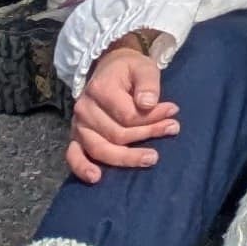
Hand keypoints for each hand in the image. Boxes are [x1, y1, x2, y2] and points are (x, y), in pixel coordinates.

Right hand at [65, 39, 178, 182]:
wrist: (109, 68)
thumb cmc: (129, 70)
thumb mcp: (143, 67)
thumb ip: (148, 84)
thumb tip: (147, 104)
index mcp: (100, 89)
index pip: (128, 114)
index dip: (152, 117)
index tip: (173, 112)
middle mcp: (84, 109)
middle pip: (117, 134)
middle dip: (147, 134)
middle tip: (173, 129)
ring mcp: (78, 125)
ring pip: (101, 148)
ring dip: (127, 157)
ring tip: (152, 158)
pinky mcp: (76, 136)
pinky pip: (73, 155)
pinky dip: (82, 168)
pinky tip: (96, 177)